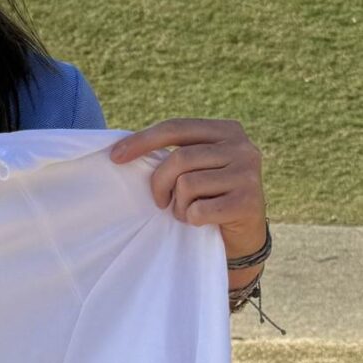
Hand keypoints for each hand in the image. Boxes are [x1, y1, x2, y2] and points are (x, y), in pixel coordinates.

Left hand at [109, 117, 267, 259]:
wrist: (244, 235)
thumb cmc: (210, 197)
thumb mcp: (199, 167)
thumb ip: (178, 153)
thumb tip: (124, 150)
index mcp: (227, 130)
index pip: (176, 128)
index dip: (142, 141)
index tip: (115, 157)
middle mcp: (242, 147)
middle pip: (179, 159)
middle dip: (160, 184)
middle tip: (161, 201)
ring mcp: (248, 174)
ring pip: (187, 185)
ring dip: (179, 205)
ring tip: (188, 211)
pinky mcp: (248, 202)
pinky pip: (198, 210)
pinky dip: (192, 219)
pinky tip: (202, 221)